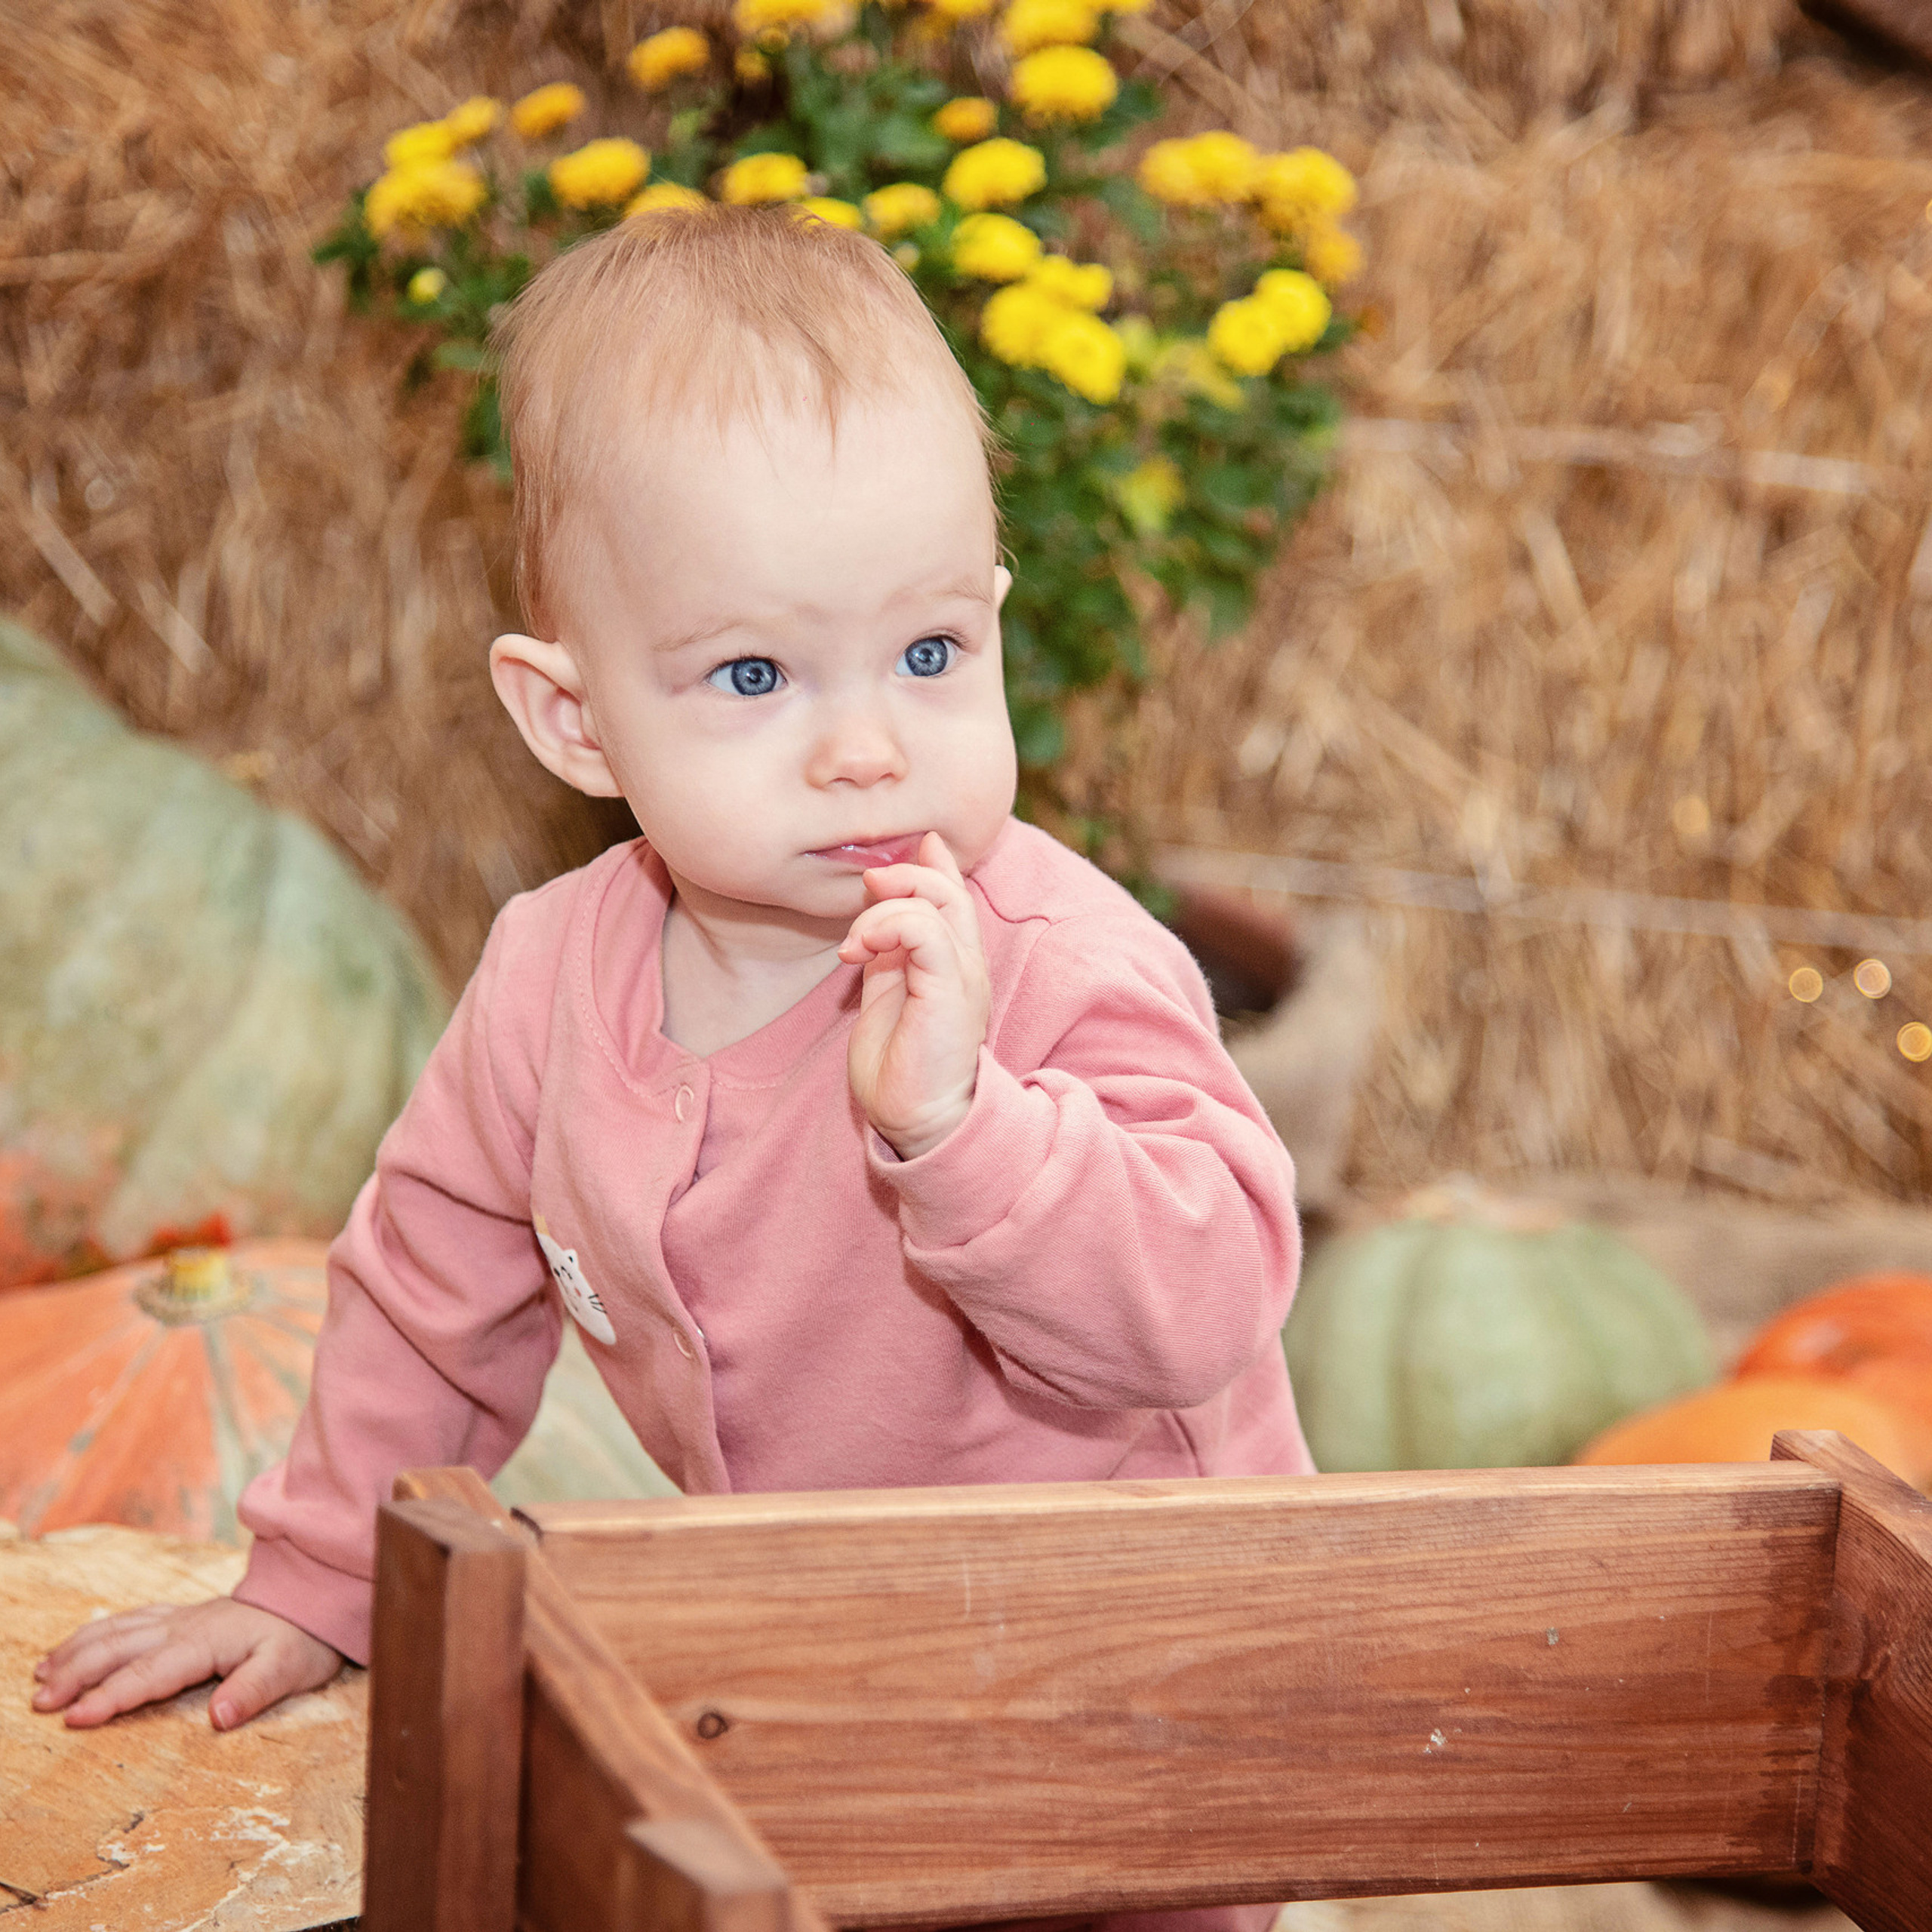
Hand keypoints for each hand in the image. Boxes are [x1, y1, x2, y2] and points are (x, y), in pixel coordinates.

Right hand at [32, 1595, 341, 1731]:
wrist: (315, 1600)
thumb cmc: (303, 1640)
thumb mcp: (291, 1668)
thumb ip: (255, 1689)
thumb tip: (220, 1716)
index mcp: (206, 1643)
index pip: (150, 1673)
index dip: (112, 1696)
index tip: (74, 1717)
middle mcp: (186, 1627)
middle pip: (120, 1648)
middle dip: (76, 1674)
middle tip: (39, 1702)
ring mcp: (181, 1618)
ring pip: (118, 1630)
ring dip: (77, 1652)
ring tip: (40, 1675)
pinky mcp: (182, 1616)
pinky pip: (130, 1620)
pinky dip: (96, 1633)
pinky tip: (75, 1645)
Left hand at [838, 831, 990, 1159]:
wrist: (920, 1121)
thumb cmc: (900, 1070)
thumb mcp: (887, 993)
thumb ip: (887, 952)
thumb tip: (876, 911)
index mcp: (954, 964)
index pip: (953, 896)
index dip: (931, 864)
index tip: (895, 856)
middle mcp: (967, 964)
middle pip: (947, 888)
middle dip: (902, 874)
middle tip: (865, 888)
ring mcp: (964, 975)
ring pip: (934, 901)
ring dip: (880, 912)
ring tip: (852, 946)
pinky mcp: (951, 989)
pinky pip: (923, 929)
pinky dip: (885, 927)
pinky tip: (857, 953)